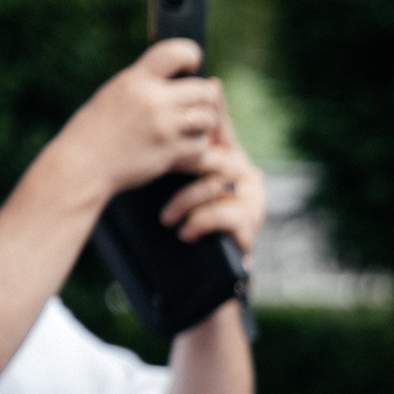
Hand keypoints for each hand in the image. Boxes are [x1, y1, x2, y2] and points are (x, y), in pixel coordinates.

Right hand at [47, 40, 225, 204]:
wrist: (82, 165)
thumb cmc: (97, 128)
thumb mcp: (115, 94)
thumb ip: (145, 83)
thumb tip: (181, 72)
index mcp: (135, 80)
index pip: (175, 52)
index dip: (190, 55)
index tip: (192, 66)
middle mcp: (152, 100)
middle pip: (204, 90)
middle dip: (204, 100)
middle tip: (194, 108)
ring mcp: (163, 126)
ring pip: (208, 119)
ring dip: (203, 126)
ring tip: (188, 130)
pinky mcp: (170, 152)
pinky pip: (201, 146)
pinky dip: (196, 149)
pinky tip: (182, 150)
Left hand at [156, 124, 266, 254]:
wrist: (210, 267)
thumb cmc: (190, 220)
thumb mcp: (181, 183)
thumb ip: (175, 157)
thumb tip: (142, 130)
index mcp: (229, 156)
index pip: (215, 127)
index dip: (190, 126)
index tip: (156, 133)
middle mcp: (245, 172)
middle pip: (212, 155)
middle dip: (179, 164)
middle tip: (151, 171)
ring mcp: (251, 197)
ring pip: (215, 186)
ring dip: (184, 202)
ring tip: (165, 219)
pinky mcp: (250, 222)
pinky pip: (223, 215)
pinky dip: (200, 223)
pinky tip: (186, 233)